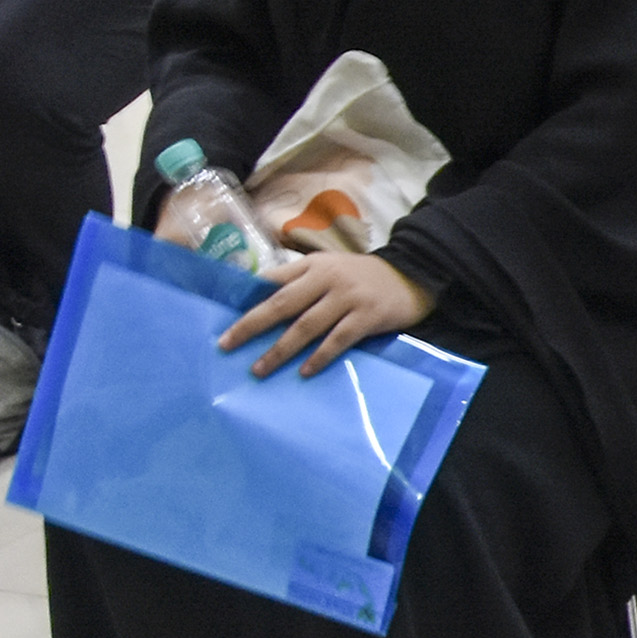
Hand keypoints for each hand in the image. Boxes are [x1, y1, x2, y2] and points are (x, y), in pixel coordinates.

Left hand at [217, 251, 435, 379]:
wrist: (412, 277)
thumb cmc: (362, 277)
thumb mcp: (329, 268)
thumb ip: (299, 279)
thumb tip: (257, 297)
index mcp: (313, 265)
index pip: (272, 282)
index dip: (246, 301)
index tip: (224, 320)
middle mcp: (327, 279)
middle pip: (282, 304)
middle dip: (252, 326)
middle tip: (227, 345)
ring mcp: (348, 298)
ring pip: (307, 326)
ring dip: (281, 350)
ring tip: (260, 368)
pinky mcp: (368, 317)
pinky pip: (338, 340)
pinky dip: (320, 356)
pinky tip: (305, 371)